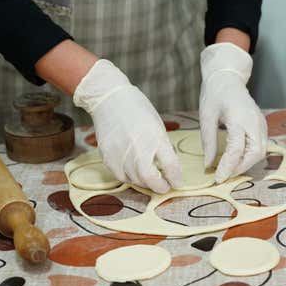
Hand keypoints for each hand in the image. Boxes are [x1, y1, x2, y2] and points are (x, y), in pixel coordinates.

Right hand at [73, 60, 181, 192]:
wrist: (109, 99)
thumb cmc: (137, 109)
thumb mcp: (157, 125)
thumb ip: (162, 147)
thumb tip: (169, 168)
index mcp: (155, 137)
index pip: (170, 166)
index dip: (176, 178)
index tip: (178, 183)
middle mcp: (138, 147)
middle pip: (150, 179)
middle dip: (160, 187)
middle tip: (165, 186)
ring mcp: (120, 153)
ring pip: (135, 180)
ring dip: (145, 183)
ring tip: (150, 178)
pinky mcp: (107, 156)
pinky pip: (120, 176)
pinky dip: (129, 178)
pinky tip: (134, 172)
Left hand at [199, 42, 266, 182]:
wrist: (228, 78)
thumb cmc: (214, 94)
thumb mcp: (206, 117)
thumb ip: (208, 142)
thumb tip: (208, 165)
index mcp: (239, 118)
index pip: (236, 150)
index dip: (227, 167)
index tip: (217, 179)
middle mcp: (255, 122)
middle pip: (255, 154)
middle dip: (240, 168)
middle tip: (223, 176)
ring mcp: (262, 123)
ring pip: (261, 152)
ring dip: (246, 164)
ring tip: (229, 169)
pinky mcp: (262, 125)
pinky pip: (261, 146)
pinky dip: (250, 156)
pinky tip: (236, 160)